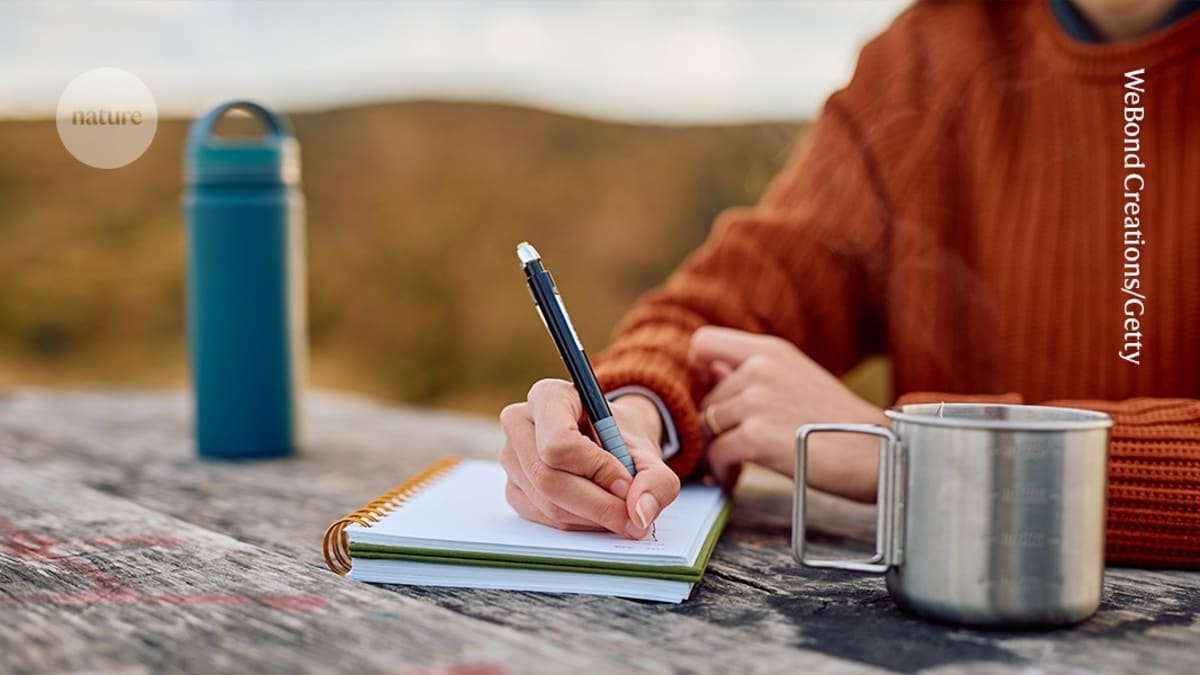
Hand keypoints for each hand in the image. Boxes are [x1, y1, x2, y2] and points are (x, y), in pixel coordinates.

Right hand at [498, 379, 681, 537]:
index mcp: (548, 396)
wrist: (608, 439)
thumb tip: (642, 512)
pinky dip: (578, 525)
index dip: (596, 469)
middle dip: (598, 504)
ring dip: (591, 518)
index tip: (626, 482)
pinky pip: (543, 519)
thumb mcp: (647, 448)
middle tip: (632, 515)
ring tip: (620, 513)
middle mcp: (519, 423)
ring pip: (547, 504)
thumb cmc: (620, 437)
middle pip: (549, 478)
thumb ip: (656, 478)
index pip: (559, 442)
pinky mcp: (512, 488)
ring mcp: (510, 458)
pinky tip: (598, 515)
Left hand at [689, 326, 884, 501]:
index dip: (697, 369)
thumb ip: (753, 374)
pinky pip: (718, 453)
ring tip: (735, 464)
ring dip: (716, 450)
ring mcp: (757, 401)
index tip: (707, 392)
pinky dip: (721, 470)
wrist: (880, 451)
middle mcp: (760, 369)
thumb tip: (709, 372)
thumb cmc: (842, 422)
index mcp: (770, 351)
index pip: (704, 343)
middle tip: (732, 446)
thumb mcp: (797, 379)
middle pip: (705, 397)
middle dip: (715, 425)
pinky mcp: (757, 435)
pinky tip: (734, 477)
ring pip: (708, 427)